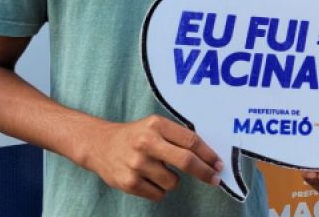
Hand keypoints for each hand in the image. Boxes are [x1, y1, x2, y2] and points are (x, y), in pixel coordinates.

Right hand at [83, 115, 222, 201]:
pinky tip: (147, 178)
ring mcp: (137, 164)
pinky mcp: (129, 183)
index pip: (191, 140)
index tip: (218, 163)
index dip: (208, 154)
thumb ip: (177, 136)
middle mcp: (147, 143)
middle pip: (186, 161)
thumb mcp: (155, 126)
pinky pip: (158, 194)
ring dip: (173, 180)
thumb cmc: (135, 135)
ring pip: (173, 182)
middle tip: (215, 178)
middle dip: (205, 172)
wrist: (100, 145)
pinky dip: (158, 189)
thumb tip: (208, 155)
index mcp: (156, 125)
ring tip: (158, 170)